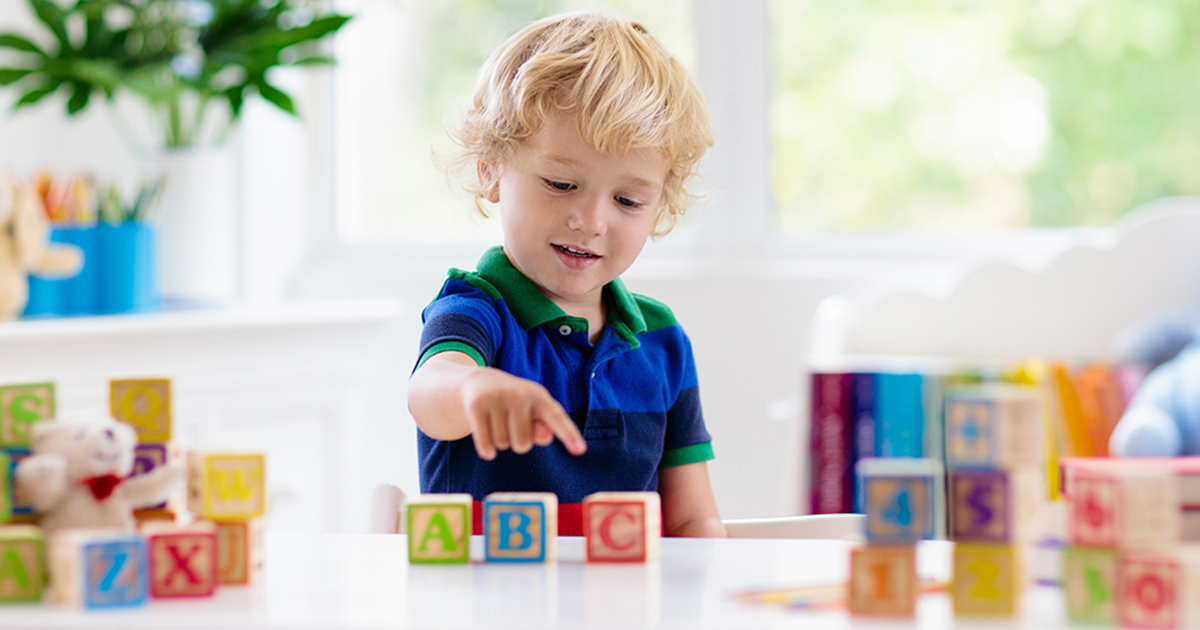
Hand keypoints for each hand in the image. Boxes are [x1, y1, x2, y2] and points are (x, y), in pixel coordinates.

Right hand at [459, 367, 586, 459]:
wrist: (477, 382)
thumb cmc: (513, 403)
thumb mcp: (531, 412)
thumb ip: (542, 427)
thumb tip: (547, 435)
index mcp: (539, 396)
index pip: (556, 418)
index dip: (569, 434)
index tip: (580, 450)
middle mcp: (519, 394)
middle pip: (523, 443)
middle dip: (516, 441)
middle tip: (509, 423)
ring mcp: (497, 398)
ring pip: (503, 445)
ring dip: (500, 442)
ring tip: (497, 421)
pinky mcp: (477, 405)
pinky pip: (486, 446)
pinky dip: (486, 449)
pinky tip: (485, 437)